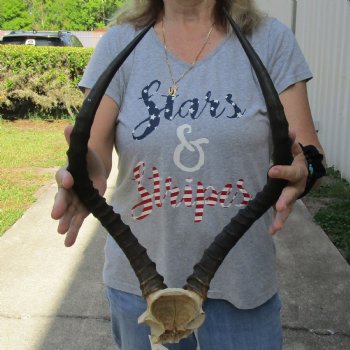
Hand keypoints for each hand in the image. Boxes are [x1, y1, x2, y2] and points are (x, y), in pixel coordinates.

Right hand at [51, 125, 106, 246]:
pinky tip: (69, 242)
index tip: (68, 182)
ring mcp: (75, 200)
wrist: (95, 170)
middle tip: (56, 215)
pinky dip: (74, 231)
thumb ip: (75, 142)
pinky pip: (78, 220)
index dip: (65, 178)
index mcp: (67, 173)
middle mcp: (68, 189)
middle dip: (60, 206)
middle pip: (62, 198)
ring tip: (62, 234)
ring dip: (66, 223)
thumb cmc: (87, 159)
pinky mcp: (83, 209)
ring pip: (69, 212)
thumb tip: (67, 127)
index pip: (64, 176)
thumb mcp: (84, 150)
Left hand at [268, 131, 307, 234]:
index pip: (290, 171)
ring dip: (282, 217)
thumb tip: (290, 129)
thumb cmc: (294, 158)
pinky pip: (281, 213)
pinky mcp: (284, 203)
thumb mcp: (293, 149)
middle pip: (292, 193)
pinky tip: (271, 231)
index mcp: (298, 171)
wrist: (305, 170)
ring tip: (275, 228)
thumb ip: (290, 141)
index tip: (271, 171)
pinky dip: (277, 222)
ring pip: (288, 208)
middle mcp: (296, 186)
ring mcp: (291, 196)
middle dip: (285, 200)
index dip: (282, 171)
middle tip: (279, 206)